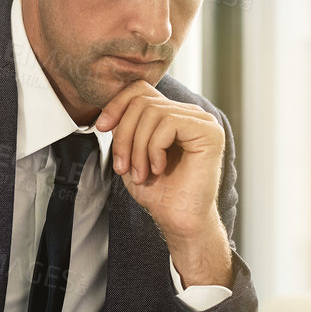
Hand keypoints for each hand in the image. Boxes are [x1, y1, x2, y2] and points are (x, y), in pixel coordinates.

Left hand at [96, 83, 233, 285]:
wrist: (179, 221)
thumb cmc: (159, 193)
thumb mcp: (132, 154)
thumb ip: (126, 127)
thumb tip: (112, 107)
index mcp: (173, 115)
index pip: (141, 90)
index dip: (117, 104)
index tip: (101, 128)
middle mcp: (190, 113)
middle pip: (143, 101)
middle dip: (124, 135)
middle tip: (122, 167)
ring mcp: (202, 120)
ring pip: (153, 112)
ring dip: (137, 147)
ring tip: (140, 173)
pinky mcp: (209, 132)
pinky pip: (168, 123)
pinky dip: (154, 149)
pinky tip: (158, 169)